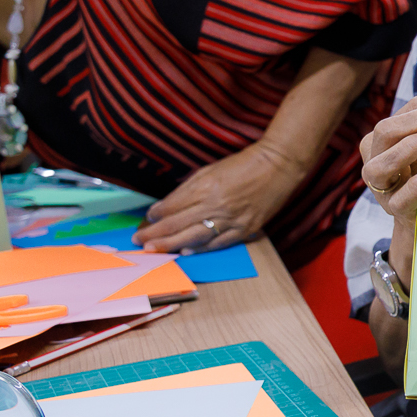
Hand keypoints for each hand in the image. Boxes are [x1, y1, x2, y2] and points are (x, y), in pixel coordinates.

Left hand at [135, 140, 307, 251]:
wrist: (279, 165)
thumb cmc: (243, 164)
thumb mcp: (210, 170)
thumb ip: (189, 189)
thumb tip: (169, 205)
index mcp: (205, 187)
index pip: (172, 206)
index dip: (155, 215)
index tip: (145, 221)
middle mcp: (216, 205)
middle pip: (178, 224)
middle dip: (155, 234)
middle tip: (138, 242)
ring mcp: (232, 218)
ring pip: (195, 237)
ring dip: (172, 245)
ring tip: (154, 250)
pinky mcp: (247, 227)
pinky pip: (220, 242)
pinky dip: (202, 249)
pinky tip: (187, 252)